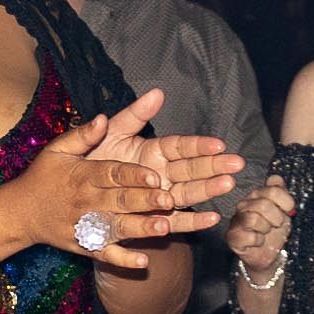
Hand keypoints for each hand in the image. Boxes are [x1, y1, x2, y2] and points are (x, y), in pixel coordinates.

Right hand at [21, 90, 240, 271]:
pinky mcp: (84, 245)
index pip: (112, 174)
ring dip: (140, 229)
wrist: (21, 213)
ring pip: (116, 227)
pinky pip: (105, 255)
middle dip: (144, 201)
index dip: (133, 175)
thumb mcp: (58, 150)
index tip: (155, 175)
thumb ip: (83, 135)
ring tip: (164, 227)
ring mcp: (85, 226)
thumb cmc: (44, 176)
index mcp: (83, 175)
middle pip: (119, 200)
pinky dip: (123, 260)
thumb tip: (104, 118)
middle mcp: (86, 201)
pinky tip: (143, 263)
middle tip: (169, 200)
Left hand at [87, 89, 243, 237]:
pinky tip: (212, 218)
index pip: (180, 147)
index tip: (218, 144)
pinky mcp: (154, 218)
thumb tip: (157, 93)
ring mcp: (159, 196)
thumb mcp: (112, 133)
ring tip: (228, 184)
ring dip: (208, 190)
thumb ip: (134, 115)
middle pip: (190, 170)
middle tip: (236, 164)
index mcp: (153, 151)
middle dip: (214, 166)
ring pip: (187, 193)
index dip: (199, 146)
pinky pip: (175, 221)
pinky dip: (192, 221)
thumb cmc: (93, 160)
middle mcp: (161, 174)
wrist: (76, 194)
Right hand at [228, 173, 296, 281]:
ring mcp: (237, 220)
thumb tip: (275, 178)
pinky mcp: (232, 237)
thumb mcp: (283, 210)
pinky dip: (259, 241)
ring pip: (254, 219)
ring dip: (266, 228)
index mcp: (257, 195)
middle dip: (276, 217)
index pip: (273, 188)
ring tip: (266, 232)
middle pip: (264, 203)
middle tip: (277, 224)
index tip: (289, 210)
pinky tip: (258, 242)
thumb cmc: (275, 232)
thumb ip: (281, 192)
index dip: (286, 201)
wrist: (269, 255)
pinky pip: (249, 236)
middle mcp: (244, 205)